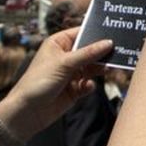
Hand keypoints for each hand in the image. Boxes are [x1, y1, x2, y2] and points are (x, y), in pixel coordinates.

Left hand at [0, 29, 114, 136]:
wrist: (27, 112)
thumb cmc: (38, 82)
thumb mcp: (64, 64)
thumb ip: (88, 53)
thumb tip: (109, 43)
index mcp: (58, 43)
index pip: (81, 33)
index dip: (96, 32)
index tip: (115, 32)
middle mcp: (66, 56)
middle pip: (90, 50)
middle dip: (101, 53)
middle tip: (118, 52)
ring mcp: (71, 73)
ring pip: (92, 67)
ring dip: (98, 69)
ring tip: (106, 70)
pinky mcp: (74, 89)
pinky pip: (89, 83)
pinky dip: (90, 85)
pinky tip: (86, 87)